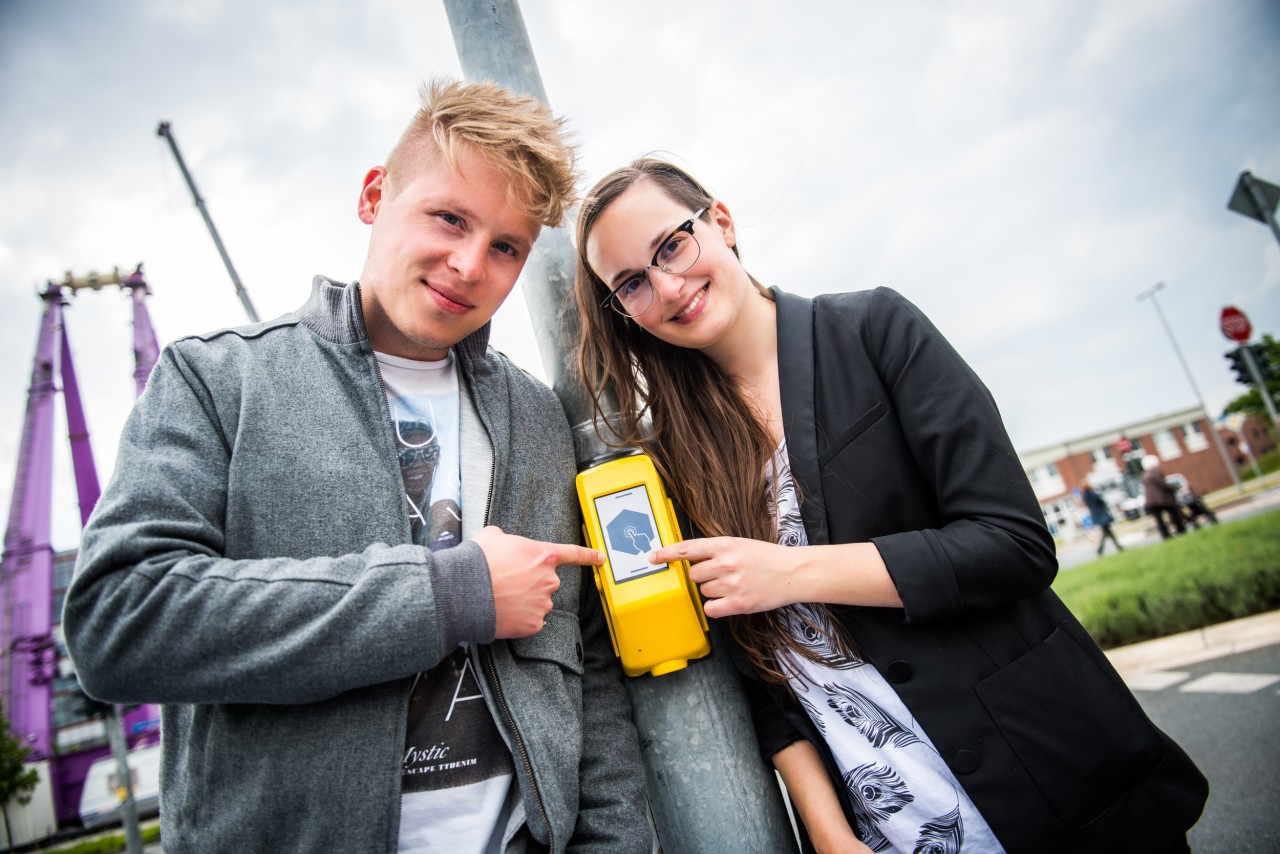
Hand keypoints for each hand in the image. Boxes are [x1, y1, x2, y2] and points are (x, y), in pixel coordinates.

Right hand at [472, 526, 602, 638]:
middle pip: (546, 582)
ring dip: (524, 601)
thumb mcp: (493, 536)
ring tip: (501, 597)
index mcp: (544, 555)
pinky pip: (530, 621)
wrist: (465, 591)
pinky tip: (504, 612)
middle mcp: (549, 580)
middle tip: (507, 582)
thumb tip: (503, 543)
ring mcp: (543, 604)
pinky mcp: (533, 625)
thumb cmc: (479, 560)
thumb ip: (508, 539)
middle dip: (531, 582)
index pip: (573, 554)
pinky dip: (519, 619)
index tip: (601, 558)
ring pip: (538, 602)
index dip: (588, 556)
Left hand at [650, 536, 797, 618]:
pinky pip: (711, 608)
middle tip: (722, 575)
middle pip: (694, 575)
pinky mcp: (738, 603)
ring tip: (734, 585)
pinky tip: (729, 600)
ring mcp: (731, 584)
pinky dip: (716, 607)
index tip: (652, 557)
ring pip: (703, 591)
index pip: (687, 548)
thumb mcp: (740, 545)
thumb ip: (716, 550)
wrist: (792, 573)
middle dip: (703, 577)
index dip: (667, 553)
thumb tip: (691, 557)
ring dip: (713, 591)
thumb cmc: (766, 558)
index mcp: (725, 545)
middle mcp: (726, 563)